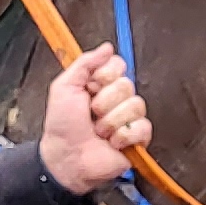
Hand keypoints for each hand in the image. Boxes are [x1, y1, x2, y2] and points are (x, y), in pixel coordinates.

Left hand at [40, 45, 151, 194]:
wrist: (66, 157)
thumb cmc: (63, 126)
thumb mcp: (64, 87)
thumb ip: (85, 63)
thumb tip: (107, 47)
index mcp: (101, 84)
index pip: (118, 64)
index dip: (104, 76)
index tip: (90, 88)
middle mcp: (117, 98)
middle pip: (127, 85)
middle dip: (104, 102)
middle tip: (92, 114)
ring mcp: (129, 118)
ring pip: (135, 105)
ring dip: (111, 122)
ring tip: (99, 132)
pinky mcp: (138, 138)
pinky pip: (143, 127)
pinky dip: (123, 137)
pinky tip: (112, 143)